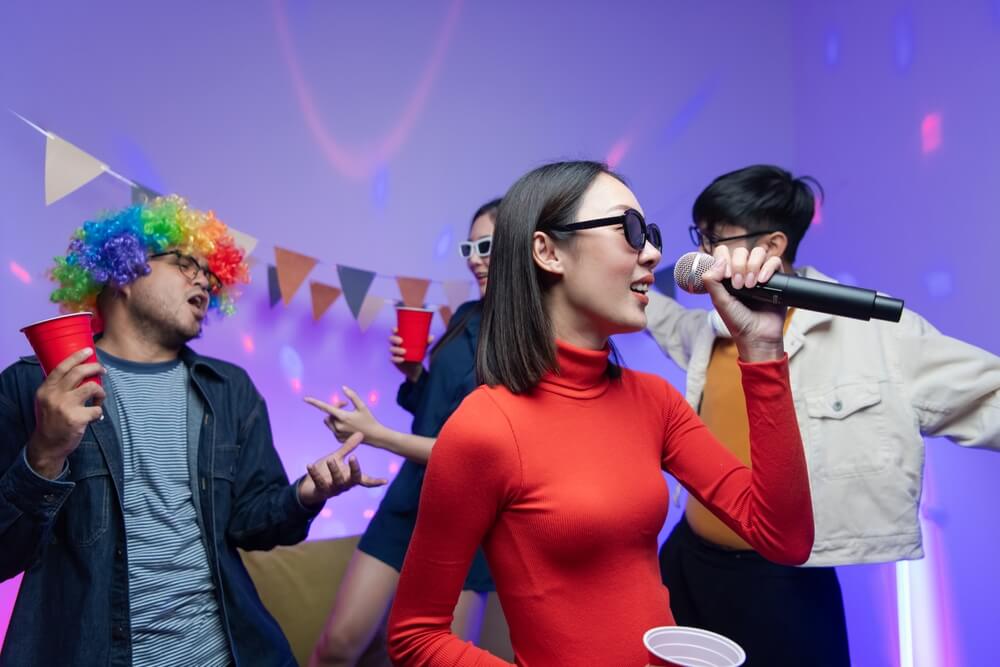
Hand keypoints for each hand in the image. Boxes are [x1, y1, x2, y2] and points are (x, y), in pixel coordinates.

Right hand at [27, 348, 105, 478]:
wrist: (48, 445)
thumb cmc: (51, 420)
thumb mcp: (47, 400)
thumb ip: (58, 388)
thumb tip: (81, 371)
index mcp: (46, 389)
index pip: (62, 367)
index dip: (77, 357)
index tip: (89, 351)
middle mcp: (54, 395)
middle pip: (79, 372)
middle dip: (95, 368)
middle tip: (103, 371)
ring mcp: (65, 407)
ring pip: (92, 388)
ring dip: (100, 392)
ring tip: (98, 400)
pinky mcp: (76, 419)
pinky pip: (97, 409)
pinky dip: (99, 412)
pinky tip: (94, 418)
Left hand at [297, 432, 387, 505]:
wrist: (309, 486)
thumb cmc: (326, 471)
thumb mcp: (337, 457)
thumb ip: (348, 448)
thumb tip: (360, 434)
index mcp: (349, 477)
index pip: (365, 480)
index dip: (375, 481)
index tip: (386, 480)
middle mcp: (344, 484)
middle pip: (353, 479)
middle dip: (354, 469)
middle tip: (353, 457)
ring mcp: (333, 489)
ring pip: (337, 481)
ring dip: (334, 470)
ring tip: (331, 459)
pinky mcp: (320, 491)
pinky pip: (319, 482)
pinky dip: (314, 474)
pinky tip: (310, 465)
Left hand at [304, 386, 385, 447]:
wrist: (374, 436)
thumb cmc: (369, 419)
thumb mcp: (362, 406)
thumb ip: (352, 396)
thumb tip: (343, 388)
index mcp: (343, 417)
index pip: (326, 407)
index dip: (315, 402)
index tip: (305, 399)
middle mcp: (338, 426)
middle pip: (328, 413)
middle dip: (335, 408)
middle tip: (345, 405)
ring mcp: (337, 434)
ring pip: (328, 421)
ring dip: (334, 416)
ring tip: (346, 415)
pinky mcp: (338, 439)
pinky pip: (332, 428)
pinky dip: (337, 424)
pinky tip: (348, 426)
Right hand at [389, 328, 430, 382]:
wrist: (415, 366)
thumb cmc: (417, 352)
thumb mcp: (422, 347)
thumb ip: (426, 342)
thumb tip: (432, 337)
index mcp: (401, 337)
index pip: (395, 332)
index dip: (394, 330)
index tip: (396, 330)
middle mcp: (396, 344)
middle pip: (391, 339)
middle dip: (394, 339)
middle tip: (401, 341)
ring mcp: (395, 352)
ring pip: (392, 349)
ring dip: (397, 350)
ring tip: (404, 351)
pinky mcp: (395, 360)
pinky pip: (393, 359)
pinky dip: (397, 359)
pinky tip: (402, 359)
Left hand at [701, 245, 785, 361]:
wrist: (758, 336)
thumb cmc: (737, 321)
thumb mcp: (719, 301)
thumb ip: (712, 281)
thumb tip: (720, 260)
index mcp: (726, 275)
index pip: (723, 252)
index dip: (724, 259)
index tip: (726, 277)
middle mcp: (742, 271)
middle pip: (741, 250)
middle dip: (739, 265)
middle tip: (739, 286)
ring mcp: (759, 273)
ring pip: (758, 252)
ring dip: (753, 266)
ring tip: (750, 285)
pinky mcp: (775, 278)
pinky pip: (774, 261)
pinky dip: (768, 268)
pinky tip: (762, 281)